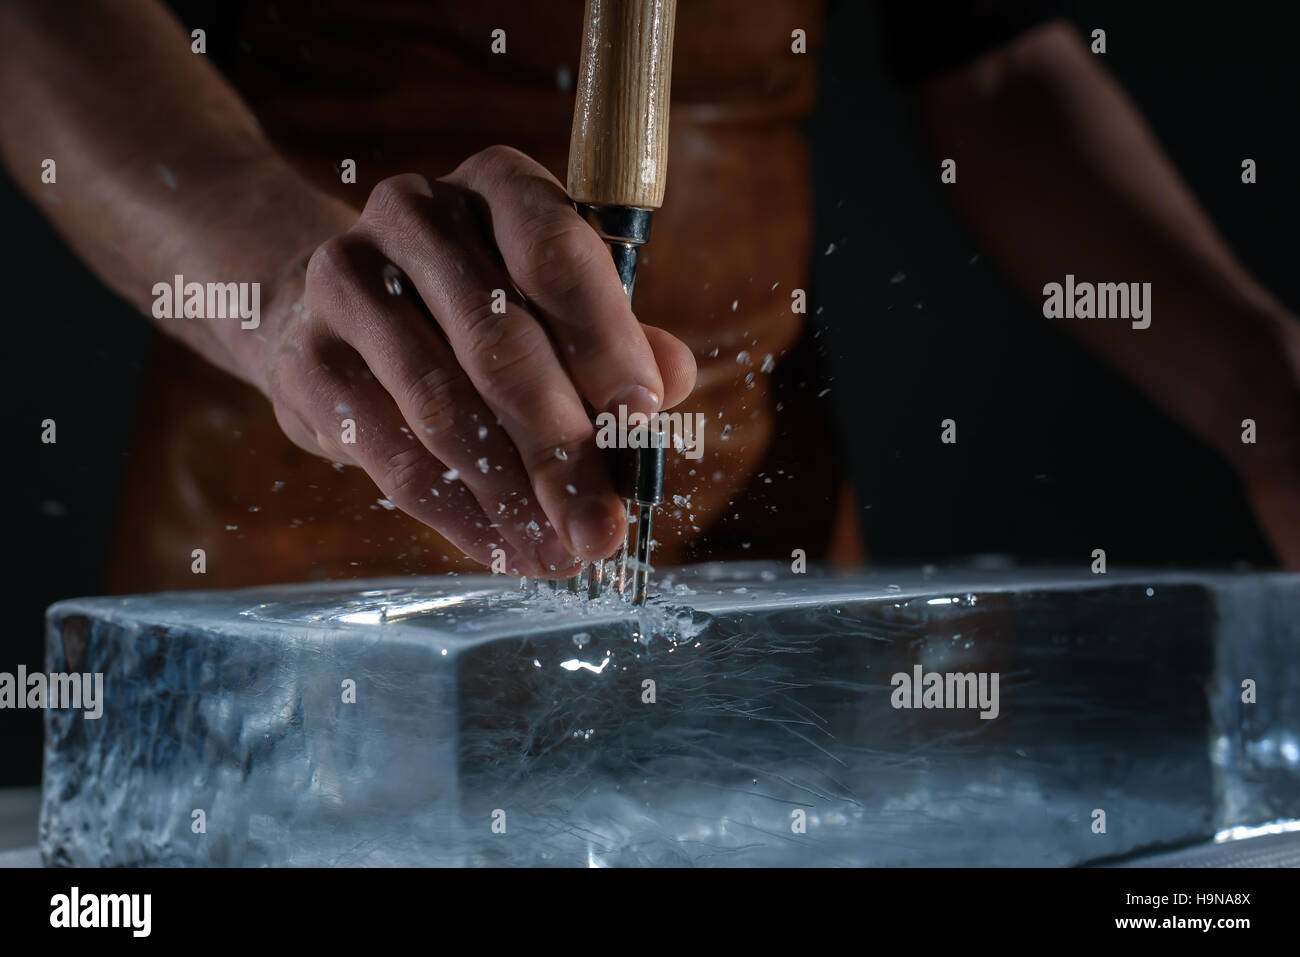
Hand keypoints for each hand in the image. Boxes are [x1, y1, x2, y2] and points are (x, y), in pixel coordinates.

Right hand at [252, 146, 695, 577]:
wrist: (339, 313)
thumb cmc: (477, 309)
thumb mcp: (555, 304)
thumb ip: (620, 338)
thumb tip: (673, 380)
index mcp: (496, 185)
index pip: (555, 252)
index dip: (604, 339)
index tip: (642, 419)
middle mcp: (415, 214)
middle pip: (498, 343)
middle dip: (561, 449)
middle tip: (602, 526)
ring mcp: (346, 282)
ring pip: (441, 407)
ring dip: (510, 495)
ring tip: (559, 552)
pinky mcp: (305, 359)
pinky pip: (389, 453)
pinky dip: (454, 512)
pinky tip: (500, 546)